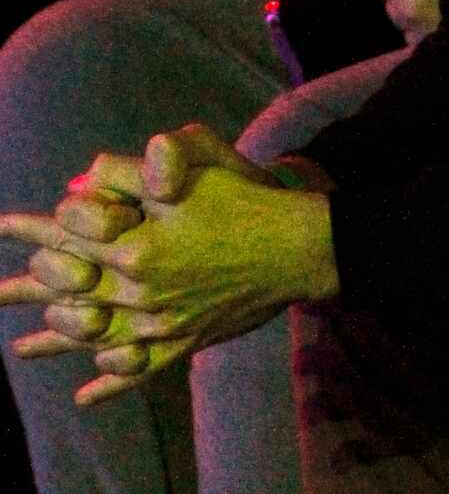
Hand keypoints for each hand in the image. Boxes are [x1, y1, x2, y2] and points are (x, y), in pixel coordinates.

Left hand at [0, 127, 334, 403]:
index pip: (72, 236)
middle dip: (31, 288)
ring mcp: (160, 321)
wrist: (299, 246)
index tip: (1, 226)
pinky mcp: (184, 340)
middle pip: (71, 290)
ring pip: (94, 334)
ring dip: (55, 340)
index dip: (36, 229)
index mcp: (137, 245)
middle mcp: (140, 289)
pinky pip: (138, 368)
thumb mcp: (196, 172)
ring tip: (21, 348)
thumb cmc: (247, 201)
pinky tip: (85, 395)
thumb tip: (81, 182)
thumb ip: (135, 173)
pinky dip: (109, 383)